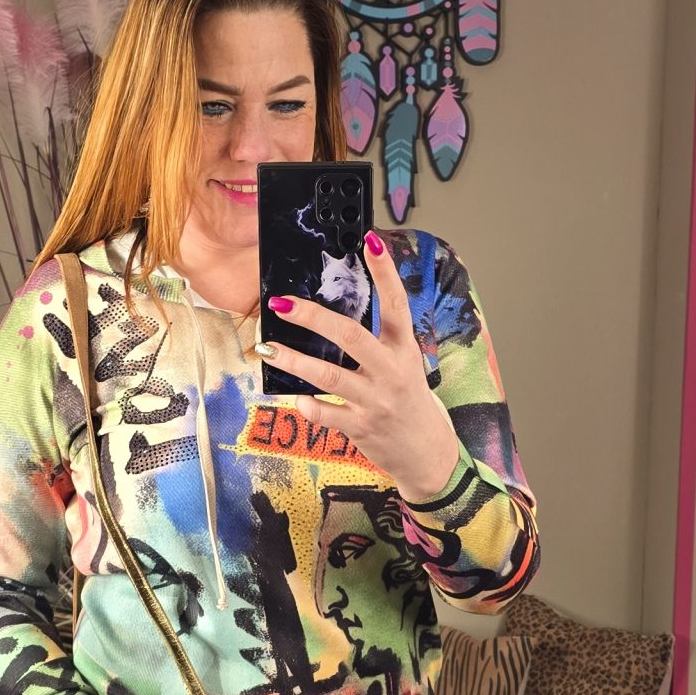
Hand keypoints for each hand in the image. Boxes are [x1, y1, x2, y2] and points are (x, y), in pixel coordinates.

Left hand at [263, 232, 460, 499]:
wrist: (427, 454)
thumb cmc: (409, 402)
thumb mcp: (405, 365)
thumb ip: (379, 342)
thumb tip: (337, 315)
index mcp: (404, 350)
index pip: (397, 303)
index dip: (385, 271)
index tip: (370, 240)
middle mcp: (391, 371)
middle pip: (351, 335)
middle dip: (313, 317)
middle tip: (283, 304)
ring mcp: (376, 400)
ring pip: (329, 375)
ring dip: (294, 360)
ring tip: (268, 348)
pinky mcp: (361, 427)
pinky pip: (325, 412)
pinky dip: (307, 404)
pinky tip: (295, 396)